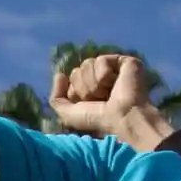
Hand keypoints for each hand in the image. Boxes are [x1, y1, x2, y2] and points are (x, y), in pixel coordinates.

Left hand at [49, 53, 174, 149]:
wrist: (122, 118)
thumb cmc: (98, 120)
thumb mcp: (69, 115)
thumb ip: (56, 98)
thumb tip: (59, 75)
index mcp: (90, 88)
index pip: (72, 79)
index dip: (76, 92)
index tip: (89, 104)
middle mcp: (102, 78)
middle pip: (78, 71)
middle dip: (84, 89)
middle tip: (101, 99)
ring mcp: (114, 69)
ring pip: (87, 64)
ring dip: (94, 84)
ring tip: (108, 93)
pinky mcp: (124, 62)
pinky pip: (101, 60)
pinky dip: (104, 75)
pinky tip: (115, 83)